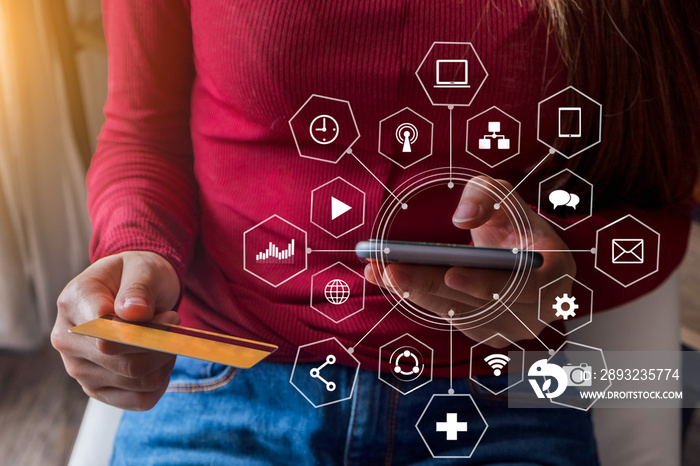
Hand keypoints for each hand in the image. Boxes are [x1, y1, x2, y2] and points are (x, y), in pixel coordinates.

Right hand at [51, 251, 180, 409]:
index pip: (105, 336)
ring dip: (164, 363)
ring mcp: (78, 369)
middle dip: (161, 347)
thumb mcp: (143, 268)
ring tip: (165, 340)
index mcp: (72, 303)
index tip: (171, 318)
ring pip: (136, 382)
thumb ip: (139, 288)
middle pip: (124, 363)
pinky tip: (160, 362)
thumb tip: (134, 313)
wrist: (133, 290)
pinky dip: (160, 383)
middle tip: (174, 327)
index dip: (147, 332)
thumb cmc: (138, 276)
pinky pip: (139, 400)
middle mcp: (66, 340)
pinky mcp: (97, 389)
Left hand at [365, 176, 575, 347]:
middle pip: (481, 304)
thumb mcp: (503, 195)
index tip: (451, 273)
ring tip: (380, 271)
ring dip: (417, 294)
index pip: (527, 286)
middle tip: (392, 270)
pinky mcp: (487, 332)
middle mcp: (539, 308)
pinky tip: (387, 279)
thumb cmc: (512, 221)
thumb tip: (463, 218)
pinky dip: (418, 298)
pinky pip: (451, 318)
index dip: (489, 284)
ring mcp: (513, 326)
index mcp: (556, 271)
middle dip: (431, 286)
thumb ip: (485, 196)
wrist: (516, 248)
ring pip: (460, 314)